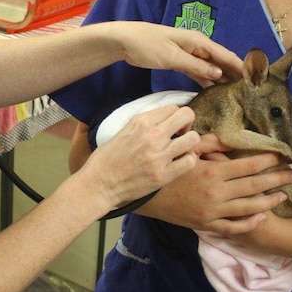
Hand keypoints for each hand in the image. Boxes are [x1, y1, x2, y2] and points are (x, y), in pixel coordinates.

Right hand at [78, 105, 200, 209]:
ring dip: (190, 143)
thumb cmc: (107, 159)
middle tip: (181, 134)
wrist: (98, 184)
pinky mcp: (162, 176)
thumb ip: (144, 124)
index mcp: (141, 122)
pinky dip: (188, 161)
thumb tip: (163, 120)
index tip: (172, 126)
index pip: (173, 107)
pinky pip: (190, 162)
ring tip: (181, 149)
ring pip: (193, 139)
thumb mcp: (123, 130)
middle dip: (187, 123)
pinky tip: (180, 163)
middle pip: (187, 116)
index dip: (176, 116)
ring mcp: (158, 156)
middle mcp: (152, 135)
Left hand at [108, 22, 242, 86]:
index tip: (256, 79)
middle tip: (250, 90)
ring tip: (236, 94)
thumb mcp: (172, 57)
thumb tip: (219, 74)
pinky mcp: (180, 61)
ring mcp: (189, 54)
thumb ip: (196, 66)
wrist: (125, 41)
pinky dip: (207, 80)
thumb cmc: (147, 45)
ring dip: (222, 79)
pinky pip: (199, 71)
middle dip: (235, 74)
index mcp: (198, 42)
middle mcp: (197, 46)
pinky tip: (214, 91)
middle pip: (221, 61)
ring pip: (211, 67)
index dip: (241, 66)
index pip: (226, 55)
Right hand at [139, 138, 291, 234]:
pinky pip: (235, 227)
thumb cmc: (167, 171)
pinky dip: (250, 223)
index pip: (249, 165)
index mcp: (213, 172)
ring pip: (250, 208)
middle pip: (255, 186)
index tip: (284, 156)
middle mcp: (217, 193)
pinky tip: (262, 216)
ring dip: (270, 201)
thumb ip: (209, 144)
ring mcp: (214, 212)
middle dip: (279, 179)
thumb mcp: (186, 152)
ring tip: (285, 195)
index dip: (269, 160)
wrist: (147, 198)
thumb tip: (231, 138)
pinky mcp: (208, 225)